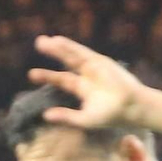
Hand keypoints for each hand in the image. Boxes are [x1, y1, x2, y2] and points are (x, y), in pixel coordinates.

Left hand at [28, 36, 150, 130]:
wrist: (130, 107)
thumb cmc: (110, 117)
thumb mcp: (84, 119)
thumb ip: (65, 116)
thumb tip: (44, 116)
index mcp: (83, 90)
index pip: (62, 80)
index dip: (47, 76)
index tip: (32, 74)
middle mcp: (87, 76)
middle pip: (66, 63)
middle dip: (52, 54)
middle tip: (38, 43)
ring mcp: (94, 67)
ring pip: (72, 55)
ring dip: (58, 47)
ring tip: (42, 41)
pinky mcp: (100, 61)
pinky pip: (81, 52)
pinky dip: (69, 47)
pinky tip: (57, 41)